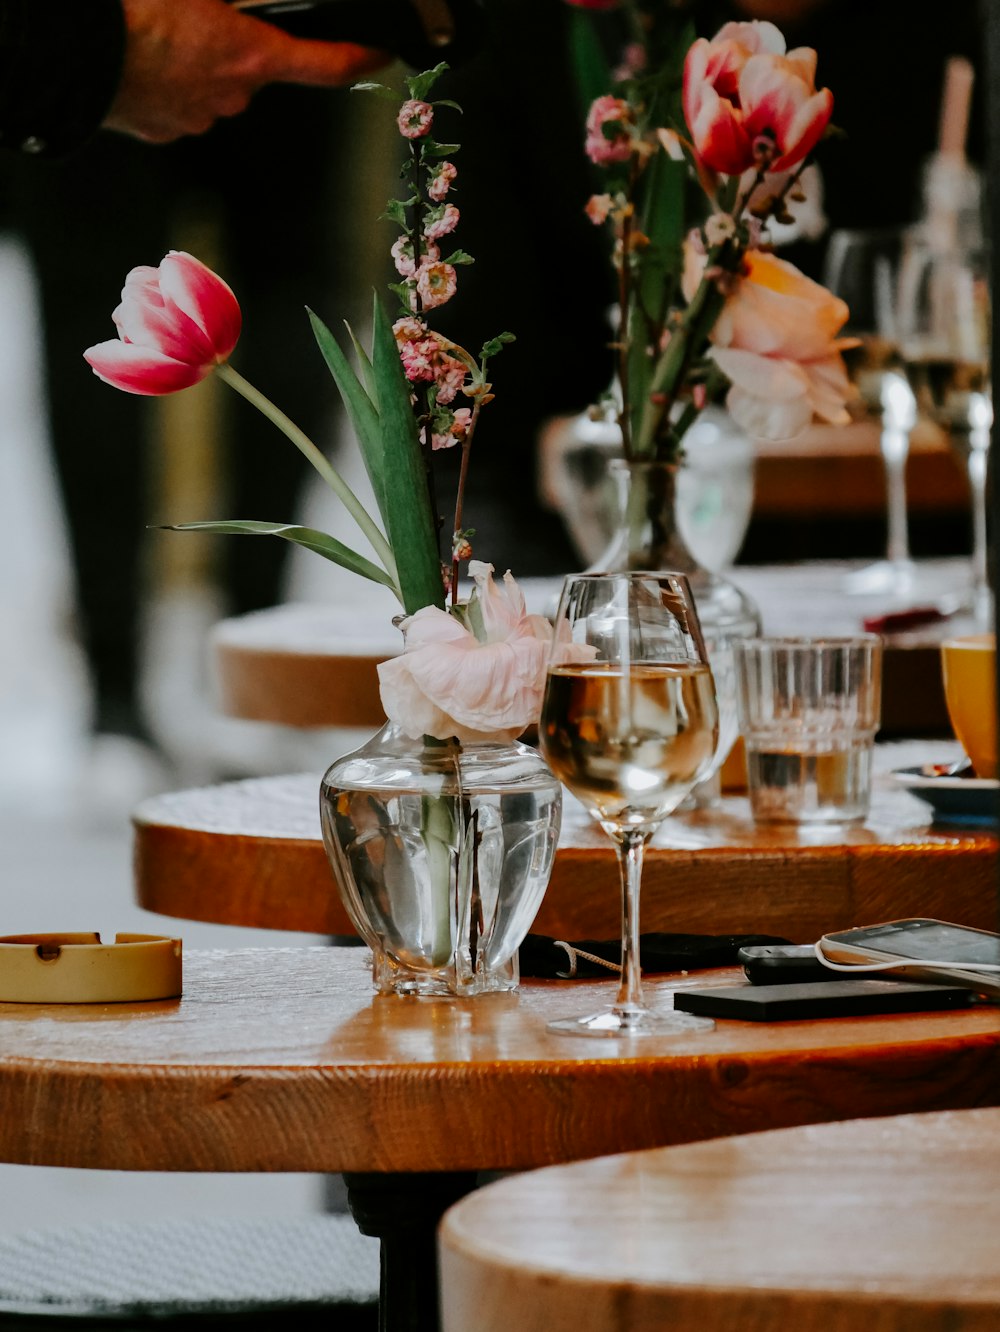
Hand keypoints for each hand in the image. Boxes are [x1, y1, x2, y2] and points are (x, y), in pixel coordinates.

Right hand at [104, 0, 390, 142]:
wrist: (77, 52)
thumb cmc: (134, 15)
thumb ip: (224, 2)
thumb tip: (228, 6)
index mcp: (250, 56)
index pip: (324, 64)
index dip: (356, 60)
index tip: (376, 57)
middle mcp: (232, 96)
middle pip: (250, 71)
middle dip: (230, 48)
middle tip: (194, 21)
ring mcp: (197, 118)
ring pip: (210, 88)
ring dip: (192, 66)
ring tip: (156, 38)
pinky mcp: (165, 132)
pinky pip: (176, 105)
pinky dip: (165, 85)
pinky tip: (140, 61)